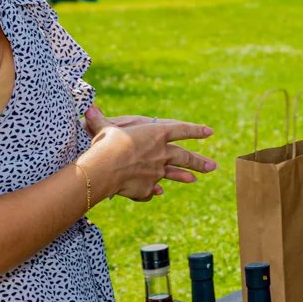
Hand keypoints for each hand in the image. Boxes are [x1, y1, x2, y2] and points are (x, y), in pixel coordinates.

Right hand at [78, 113, 216, 201]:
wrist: (105, 168)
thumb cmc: (106, 143)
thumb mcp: (103, 128)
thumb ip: (100, 121)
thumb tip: (89, 109)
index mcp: (156, 133)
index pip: (182, 130)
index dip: (195, 130)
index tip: (209, 132)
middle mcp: (161, 153)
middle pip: (184, 156)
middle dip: (199, 161)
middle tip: (213, 166)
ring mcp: (156, 172)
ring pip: (174, 173)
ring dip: (184, 175)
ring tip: (195, 179)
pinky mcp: (146, 188)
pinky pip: (151, 189)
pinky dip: (153, 190)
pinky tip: (157, 193)